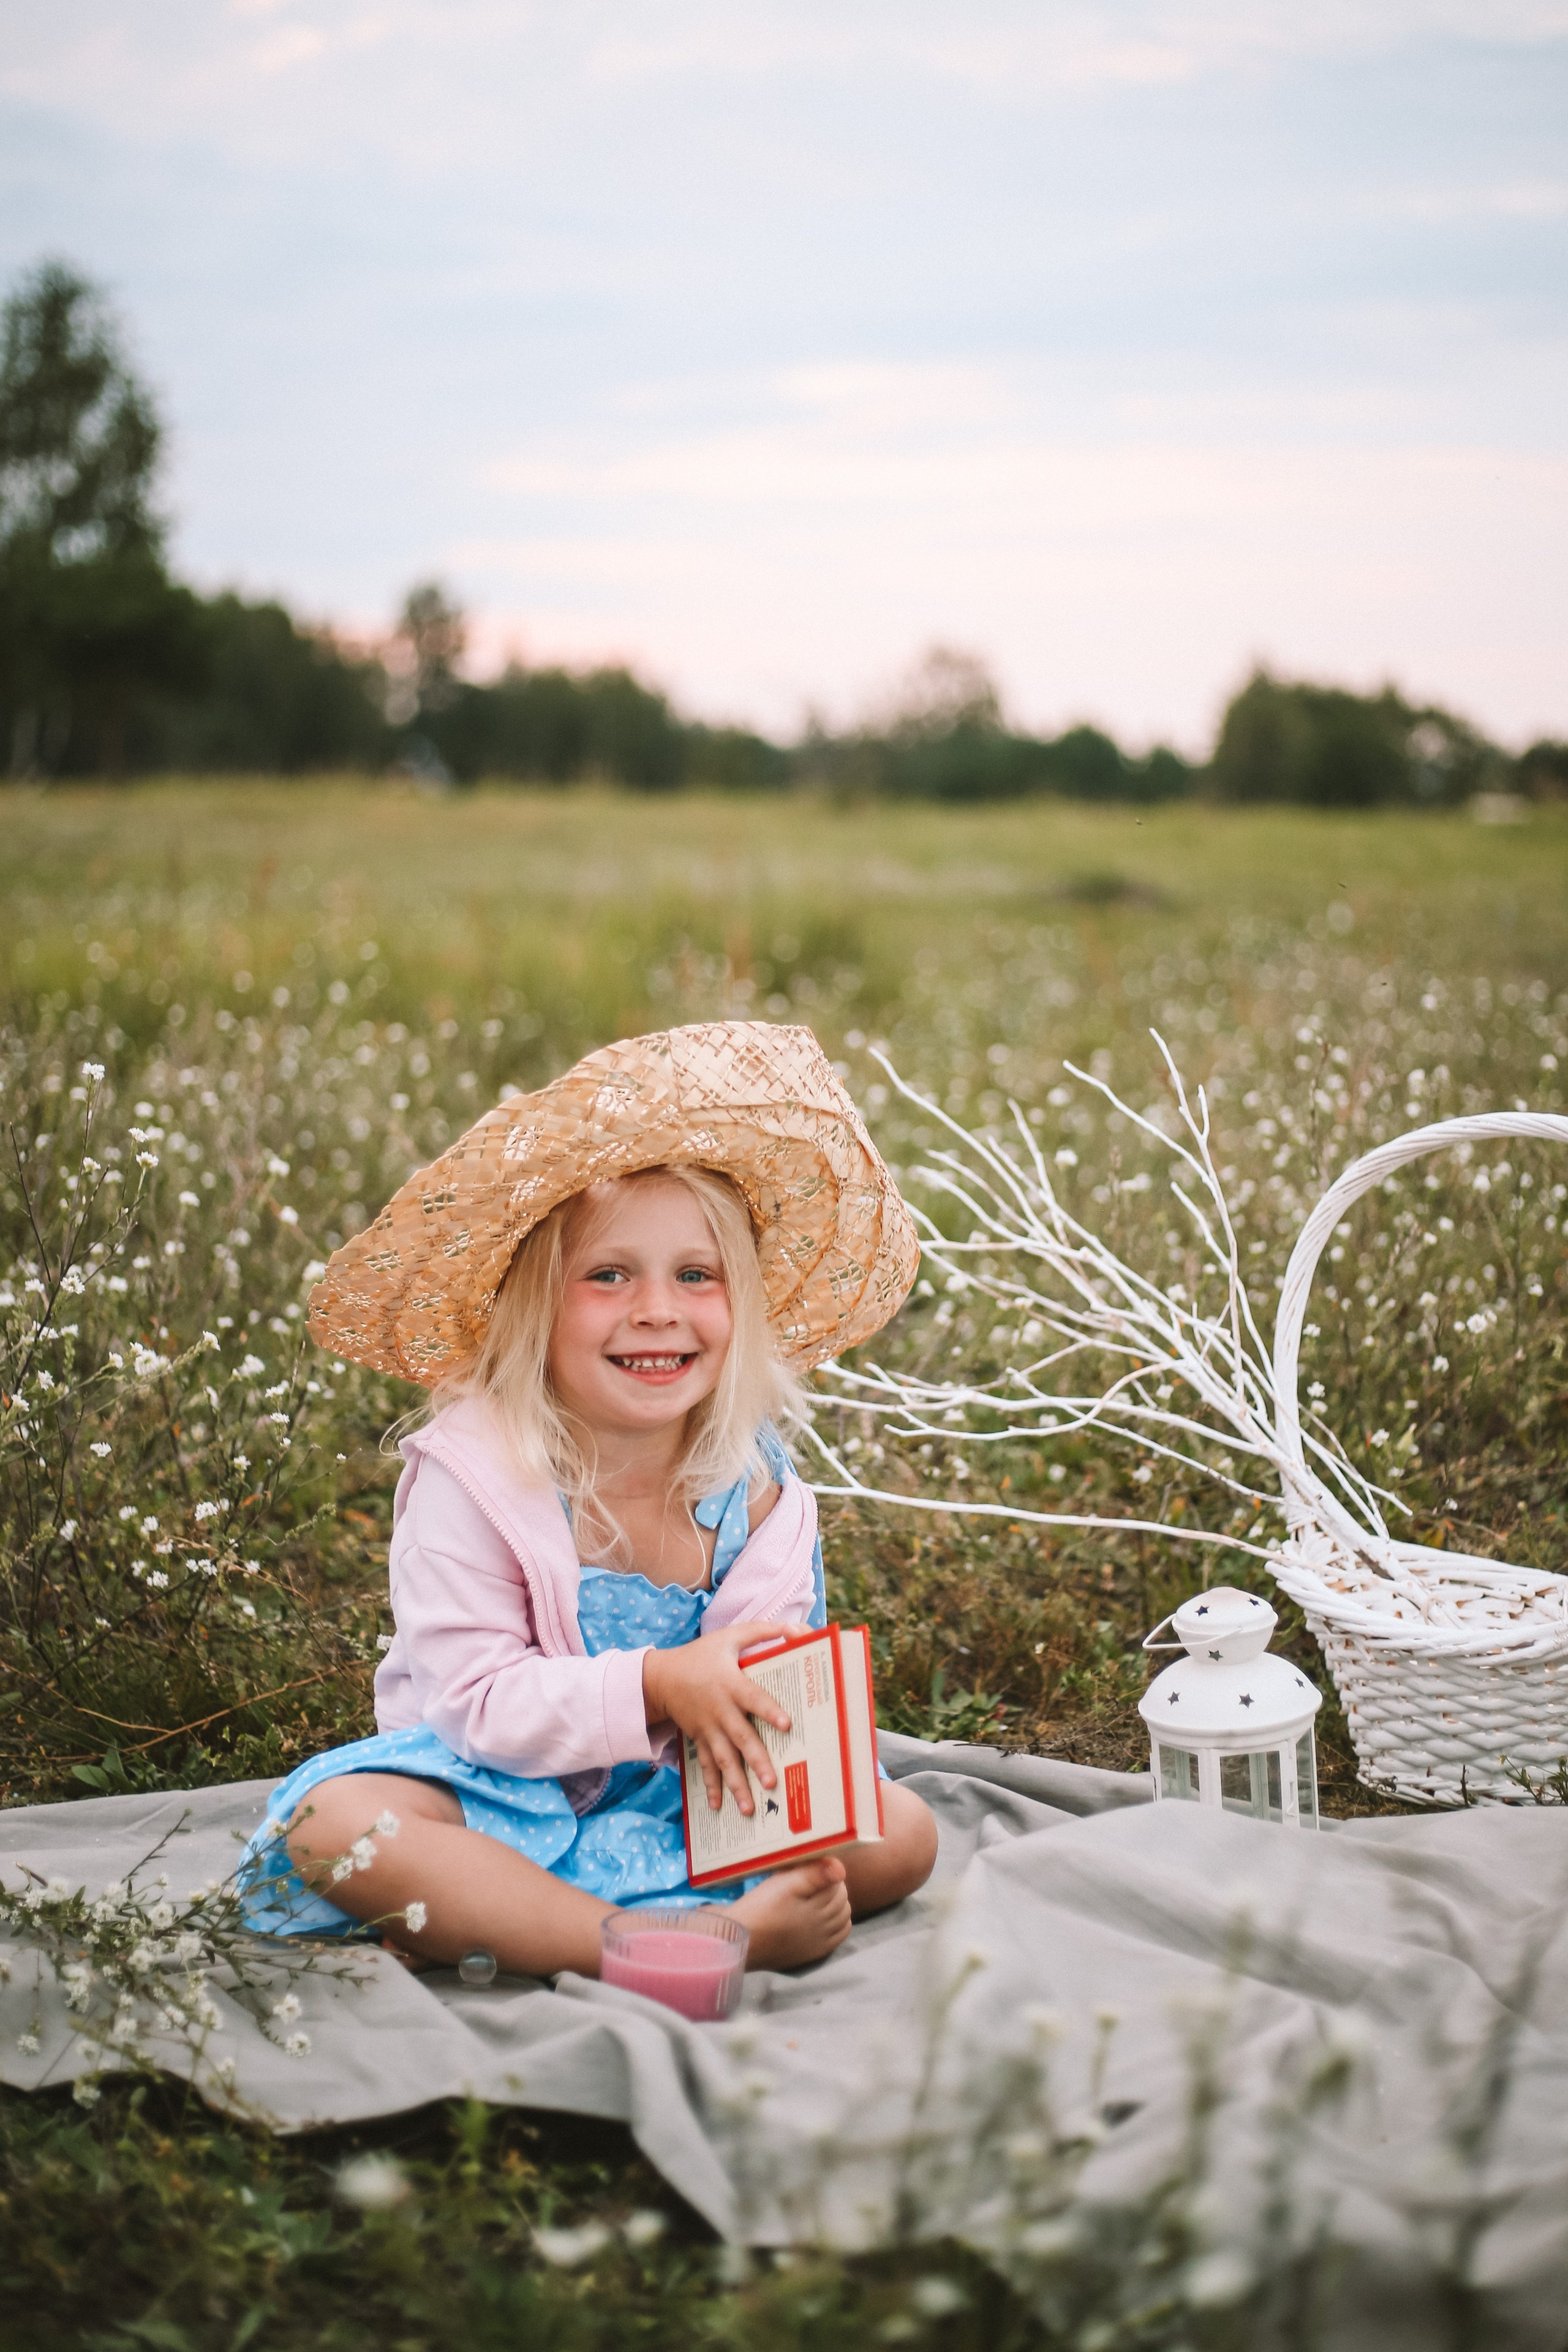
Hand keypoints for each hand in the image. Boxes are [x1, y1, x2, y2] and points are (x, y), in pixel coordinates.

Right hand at [642, 1624, 792, 1815]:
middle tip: (771, 1782)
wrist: (661, 1677)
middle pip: (741, 1738)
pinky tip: (717, 1807)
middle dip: (756, 1761)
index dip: (769, 1711)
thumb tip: (799, 1630)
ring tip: (749, 1808)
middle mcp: (721, 1710)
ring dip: (736, 1784)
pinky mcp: (700, 1740)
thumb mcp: (731, 1636)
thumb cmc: (702, 1654)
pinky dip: (711, 1786)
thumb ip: (764, 1631)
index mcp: (731, 1683)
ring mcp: (709, 1729)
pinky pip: (706, 1766)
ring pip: (724, 1760)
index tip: (787, 1725)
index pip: (754, 1698)